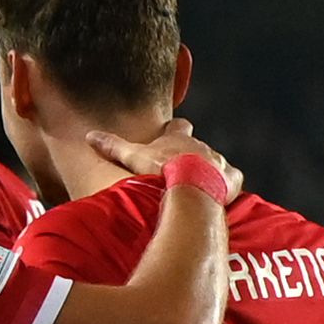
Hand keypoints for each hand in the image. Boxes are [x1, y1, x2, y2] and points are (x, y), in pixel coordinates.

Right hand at [84, 118, 243, 202]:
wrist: (190, 186)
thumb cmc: (161, 169)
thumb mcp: (132, 157)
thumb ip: (113, 146)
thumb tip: (90, 135)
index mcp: (179, 138)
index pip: (179, 127)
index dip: (176, 130)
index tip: (173, 133)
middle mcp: (201, 146)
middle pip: (199, 147)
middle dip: (193, 157)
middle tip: (184, 171)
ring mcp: (218, 161)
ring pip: (216, 164)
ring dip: (210, 174)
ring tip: (200, 189)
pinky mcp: (231, 178)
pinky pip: (233, 179)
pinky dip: (228, 186)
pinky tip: (222, 197)